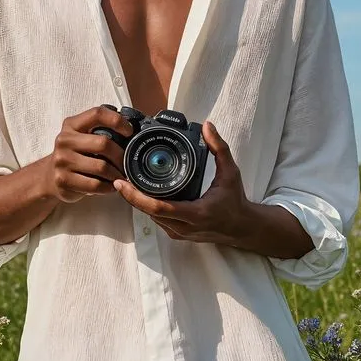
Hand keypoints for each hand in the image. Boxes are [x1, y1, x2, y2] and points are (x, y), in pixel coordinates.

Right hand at [44, 105, 133, 203]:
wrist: (49, 176)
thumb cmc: (74, 155)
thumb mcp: (81, 136)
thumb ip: (100, 130)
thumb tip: (132, 131)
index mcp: (72, 125)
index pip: (97, 114)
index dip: (117, 120)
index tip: (129, 131)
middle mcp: (65, 140)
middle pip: (103, 143)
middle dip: (121, 155)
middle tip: (127, 163)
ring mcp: (62, 161)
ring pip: (101, 167)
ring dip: (116, 173)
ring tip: (121, 175)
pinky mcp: (64, 180)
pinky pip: (95, 185)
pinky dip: (108, 187)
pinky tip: (111, 185)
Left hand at [114, 120, 253, 244]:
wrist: (242, 228)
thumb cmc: (235, 201)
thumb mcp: (231, 172)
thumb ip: (219, 148)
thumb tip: (207, 126)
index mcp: (196, 213)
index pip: (158, 207)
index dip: (136, 196)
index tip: (122, 182)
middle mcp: (184, 227)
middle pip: (147, 213)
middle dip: (130, 196)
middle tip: (118, 177)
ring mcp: (179, 233)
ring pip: (150, 218)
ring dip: (137, 202)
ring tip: (126, 183)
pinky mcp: (177, 234)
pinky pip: (157, 221)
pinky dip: (147, 208)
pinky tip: (140, 194)